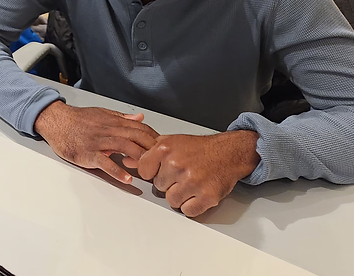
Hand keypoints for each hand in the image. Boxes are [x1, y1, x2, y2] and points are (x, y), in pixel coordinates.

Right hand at [35, 101, 158, 183]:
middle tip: (163, 162)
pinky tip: (127, 178)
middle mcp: (108, 130)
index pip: (140, 128)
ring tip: (150, 171)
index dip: (154, 138)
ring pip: (124, 147)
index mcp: (113, 121)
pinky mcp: (88, 153)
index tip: (164, 149)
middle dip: (152, 149)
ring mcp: (98, 142)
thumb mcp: (102, 113)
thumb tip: (140, 118)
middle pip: (136, 137)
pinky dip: (117, 170)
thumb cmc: (78, 119)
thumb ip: (122, 117)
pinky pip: (105, 162)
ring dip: (139, 159)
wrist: (56, 121)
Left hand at [137, 131, 259, 216]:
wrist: (227, 152)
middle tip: (182, 175)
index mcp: (164, 149)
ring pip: (172, 201)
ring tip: (190, 184)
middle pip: (158, 187)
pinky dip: (192, 206)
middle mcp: (176, 165)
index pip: (143, 171)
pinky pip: (188, 211)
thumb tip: (126, 161)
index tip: (161, 170)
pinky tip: (197, 193)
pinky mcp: (207, 196)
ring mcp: (192, 181)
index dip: (152, 173)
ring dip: (180, 196)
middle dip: (169, 183)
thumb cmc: (198, 148)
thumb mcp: (169, 142)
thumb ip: (147, 153)